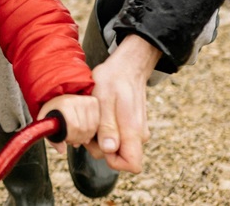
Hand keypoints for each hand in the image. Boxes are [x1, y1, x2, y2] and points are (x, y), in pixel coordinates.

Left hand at [38, 94, 98, 153]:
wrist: (58, 98)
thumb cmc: (52, 111)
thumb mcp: (47, 124)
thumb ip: (52, 138)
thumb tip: (62, 150)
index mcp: (65, 104)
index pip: (74, 127)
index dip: (70, 137)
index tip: (66, 139)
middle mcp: (77, 100)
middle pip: (83, 129)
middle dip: (77, 139)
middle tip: (71, 139)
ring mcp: (87, 101)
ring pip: (91, 128)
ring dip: (84, 137)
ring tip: (76, 135)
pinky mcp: (94, 102)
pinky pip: (97, 124)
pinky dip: (91, 131)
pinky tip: (84, 131)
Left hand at [83, 34, 160, 172]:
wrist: (128, 65)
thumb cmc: (114, 79)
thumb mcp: (104, 99)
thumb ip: (107, 126)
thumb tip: (109, 149)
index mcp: (133, 131)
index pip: (132, 165)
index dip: (113, 161)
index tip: (99, 143)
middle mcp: (139, 135)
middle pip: (119, 157)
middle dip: (100, 146)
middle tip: (91, 124)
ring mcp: (136, 131)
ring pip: (116, 147)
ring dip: (101, 137)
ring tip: (95, 116)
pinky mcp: (132, 126)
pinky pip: (118, 137)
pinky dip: (106, 130)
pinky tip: (100, 115)